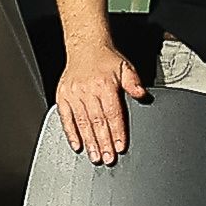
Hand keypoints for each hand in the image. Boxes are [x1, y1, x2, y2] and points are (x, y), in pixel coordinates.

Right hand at [53, 38, 142, 163]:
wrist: (85, 46)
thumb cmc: (106, 59)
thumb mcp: (125, 67)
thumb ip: (134, 83)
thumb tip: (142, 94)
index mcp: (105, 85)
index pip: (112, 114)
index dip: (117, 132)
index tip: (120, 147)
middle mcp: (87, 90)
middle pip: (97, 122)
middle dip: (104, 143)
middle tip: (108, 159)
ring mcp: (73, 94)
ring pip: (82, 123)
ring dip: (89, 142)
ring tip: (95, 157)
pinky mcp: (62, 97)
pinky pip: (66, 118)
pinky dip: (71, 133)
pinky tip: (77, 145)